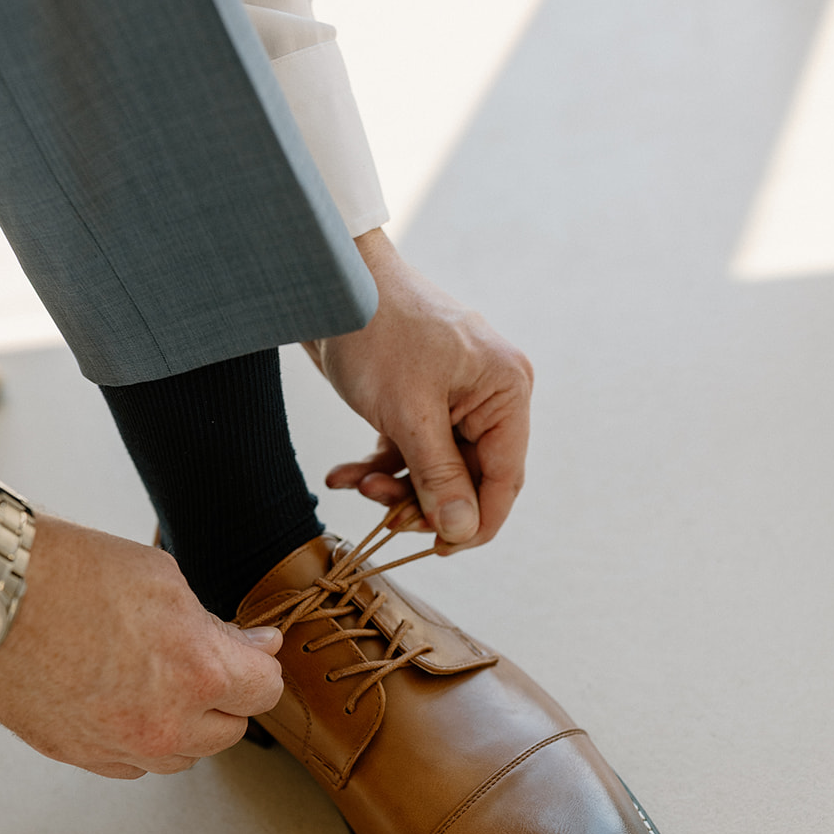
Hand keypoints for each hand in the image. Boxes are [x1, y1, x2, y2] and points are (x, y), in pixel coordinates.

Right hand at [0, 516, 282, 778]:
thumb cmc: (69, 573)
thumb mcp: (164, 581)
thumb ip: (217, 627)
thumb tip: (255, 648)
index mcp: (198, 674)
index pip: (264, 691)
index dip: (257, 664)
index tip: (249, 651)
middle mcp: (163, 724)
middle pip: (228, 731)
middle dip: (222, 696)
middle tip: (195, 657)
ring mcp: (117, 746)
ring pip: (180, 756)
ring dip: (181, 724)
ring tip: (151, 677)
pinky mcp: (76, 755)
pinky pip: (129, 762)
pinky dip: (134, 738)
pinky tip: (117, 698)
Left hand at [304, 228, 532, 552]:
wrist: (327, 283)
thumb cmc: (376, 330)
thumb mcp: (409, 413)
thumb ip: (439, 476)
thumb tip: (463, 530)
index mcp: (506, 391)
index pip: (505, 478)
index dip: (476, 521)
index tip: (440, 549)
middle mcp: (488, 396)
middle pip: (468, 478)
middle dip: (423, 502)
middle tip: (384, 515)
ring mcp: (453, 399)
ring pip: (434, 471)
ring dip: (394, 487)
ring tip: (357, 484)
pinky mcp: (418, 401)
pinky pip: (408, 451)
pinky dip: (378, 467)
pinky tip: (343, 474)